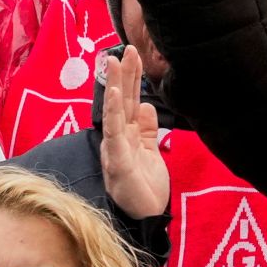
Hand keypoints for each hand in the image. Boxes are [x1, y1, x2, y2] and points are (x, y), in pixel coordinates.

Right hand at [97, 47, 169, 220]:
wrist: (146, 218)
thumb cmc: (146, 189)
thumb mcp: (152, 154)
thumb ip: (148, 131)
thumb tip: (147, 106)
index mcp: (129, 137)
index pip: (130, 102)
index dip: (132, 79)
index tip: (134, 54)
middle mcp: (119, 140)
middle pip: (122, 102)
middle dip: (124, 74)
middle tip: (127, 47)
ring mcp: (116, 150)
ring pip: (115, 113)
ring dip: (117, 86)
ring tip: (116, 60)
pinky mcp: (119, 163)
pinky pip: (115, 134)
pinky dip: (115, 114)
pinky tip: (117, 94)